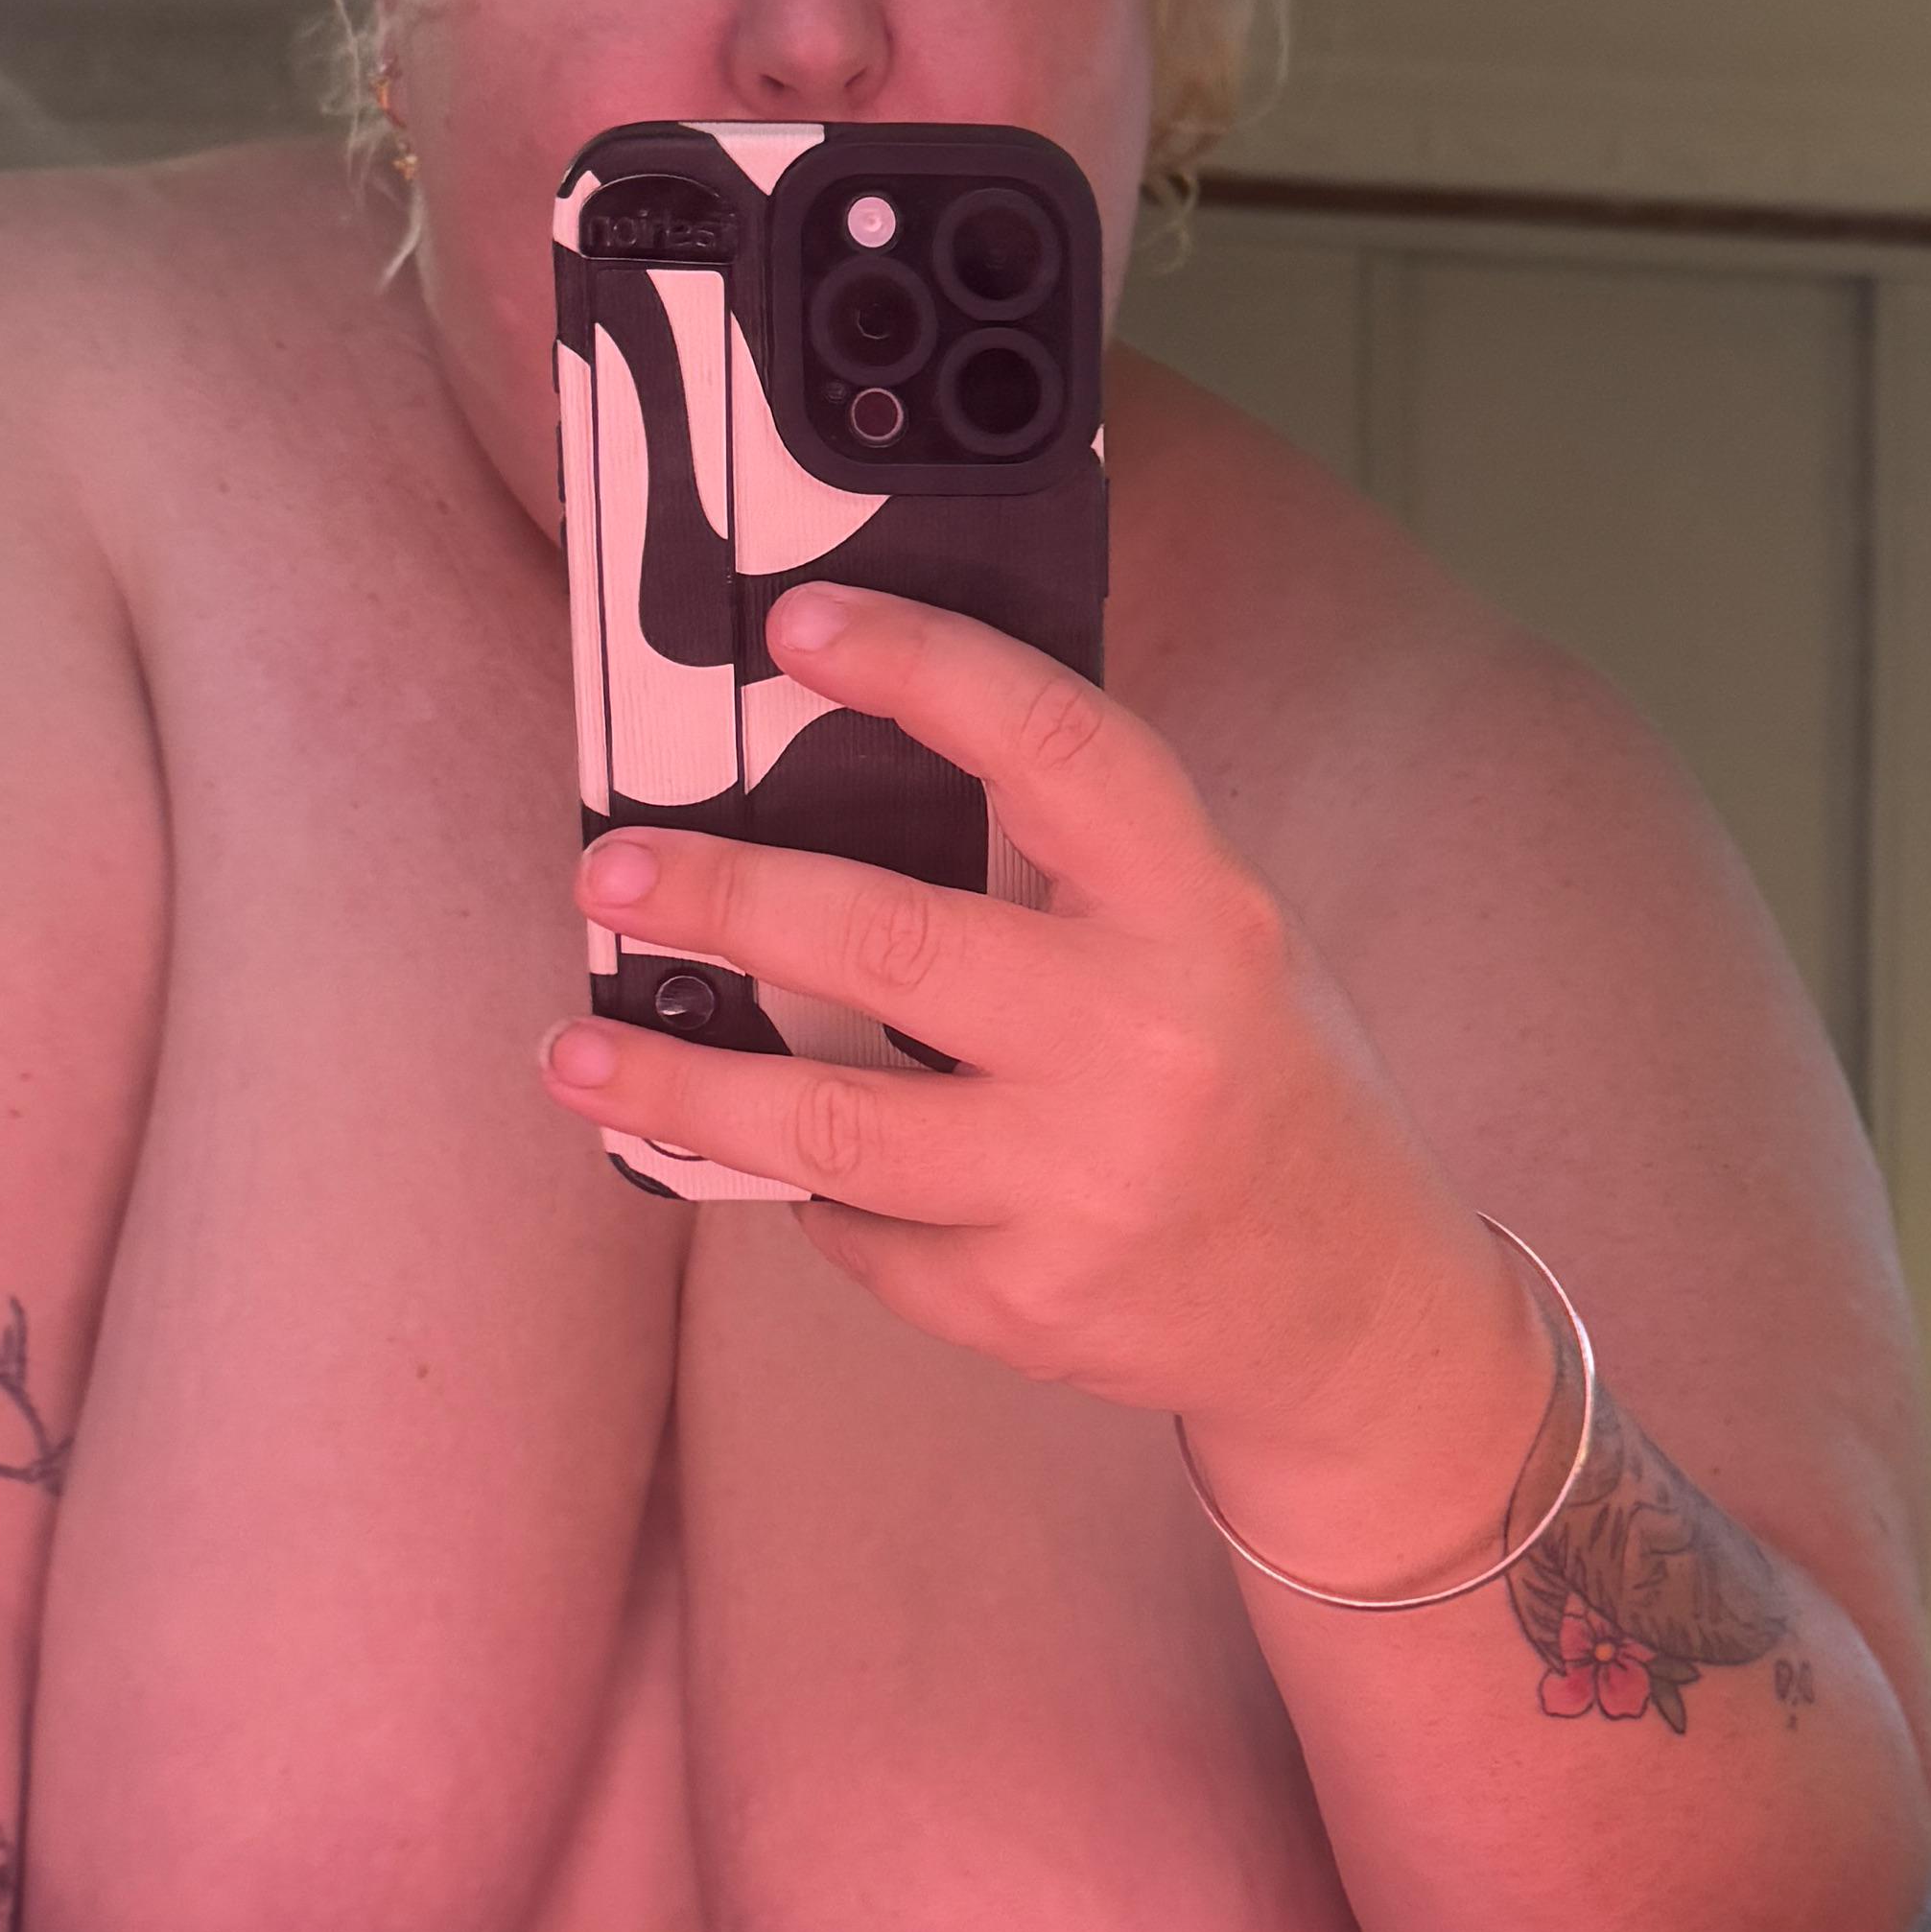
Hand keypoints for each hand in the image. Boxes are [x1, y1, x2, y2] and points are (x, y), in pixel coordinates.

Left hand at [543, 585, 1543, 1530]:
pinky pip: (859, 1228)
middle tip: (612, 871)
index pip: (1053, 748)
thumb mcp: (1213, 939)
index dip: (920, 665)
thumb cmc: (1257, 1084)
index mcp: (1200, 915)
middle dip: (721, 897)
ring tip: (577, 1048)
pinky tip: (778, 1162)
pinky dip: (809, 1187)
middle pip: (886, 941)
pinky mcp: (1023, 1302)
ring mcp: (1079, 1185)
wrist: (1353, 1307)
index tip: (796, 625)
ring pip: (826, 1121)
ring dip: (679, 1078)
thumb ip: (1072, 868)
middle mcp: (1143, 1043)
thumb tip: (838, 778)